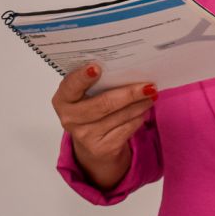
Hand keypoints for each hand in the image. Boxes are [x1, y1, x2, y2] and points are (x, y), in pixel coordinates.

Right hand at [52, 64, 155, 188]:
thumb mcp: (87, 96)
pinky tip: (143, 110)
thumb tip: (127, 68)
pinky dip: (138, 118)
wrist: (93, 146)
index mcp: (63, 99)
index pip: (70, 86)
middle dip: (129, 93)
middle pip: (103, 104)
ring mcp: (85, 136)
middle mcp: (70, 119)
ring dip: (139, 104)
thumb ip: (98, 82)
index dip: (82, 77)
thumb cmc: (92, 111)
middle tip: (148, 85)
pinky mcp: (102, 148)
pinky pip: (127, 129)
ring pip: (119, 116)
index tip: (97, 67)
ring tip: (151, 94)